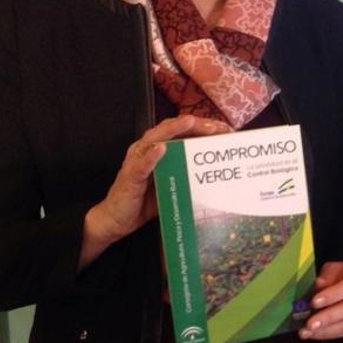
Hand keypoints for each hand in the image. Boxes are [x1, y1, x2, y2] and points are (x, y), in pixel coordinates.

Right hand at [78, 115, 230, 267]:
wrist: (116, 220)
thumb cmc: (145, 201)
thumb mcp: (173, 185)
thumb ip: (188, 175)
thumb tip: (216, 175)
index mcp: (159, 150)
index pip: (183, 132)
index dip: (204, 128)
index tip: (225, 129)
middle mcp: (147, 150)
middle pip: (172, 129)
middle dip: (195, 125)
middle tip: (217, 126)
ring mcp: (137, 161)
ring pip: (155, 138)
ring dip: (173, 130)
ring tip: (190, 123)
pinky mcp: (130, 176)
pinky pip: (140, 164)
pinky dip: (151, 156)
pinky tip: (162, 148)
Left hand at [298, 261, 342, 339]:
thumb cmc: (339, 273)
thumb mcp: (331, 269)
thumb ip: (326, 278)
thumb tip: (319, 286)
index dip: (333, 295)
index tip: (314, 302)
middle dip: (328, 317)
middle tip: (310, 323)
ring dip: (326, 329)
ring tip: (308, 332)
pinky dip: (328, 333)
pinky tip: (314, 334)